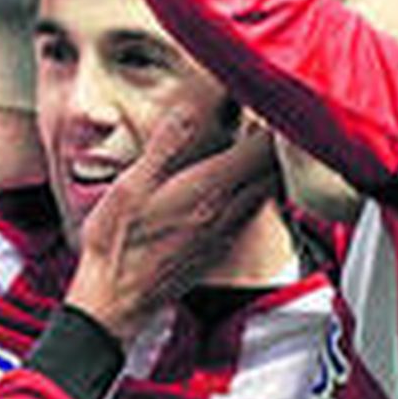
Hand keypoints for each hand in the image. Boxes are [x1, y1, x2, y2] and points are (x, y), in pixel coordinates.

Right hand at [65, 111, 276, 342]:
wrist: (115, 300)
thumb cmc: (117, 244)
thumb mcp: (130, 185)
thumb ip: (164, 146)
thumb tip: (187, 109)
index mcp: (209, 189)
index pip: (264, 148)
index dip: (275, 119)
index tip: (270, 98)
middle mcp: (228, 211)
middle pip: (278, 169)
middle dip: (282, 140)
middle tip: (274, 115)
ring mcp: (228, 232)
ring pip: (272, 192)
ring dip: (273, 165)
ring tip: (263, 141)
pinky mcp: (221, 247)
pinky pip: (255, 211)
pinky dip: (260, 189)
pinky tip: (241, 181)